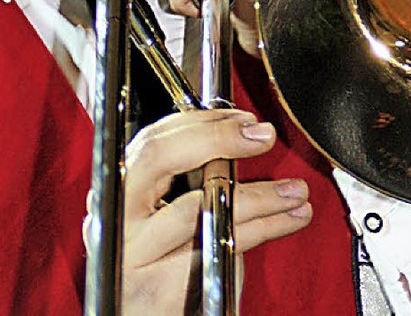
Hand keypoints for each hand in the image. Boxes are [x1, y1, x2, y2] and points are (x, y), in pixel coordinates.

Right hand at [113, 109, 310, 313]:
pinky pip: (218, 249)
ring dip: (259, 194)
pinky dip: (261, 230)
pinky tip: (287, 220)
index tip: (244, 120)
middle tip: (263, 136)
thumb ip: (188, 180)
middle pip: (160, 157)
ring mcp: (134, 254)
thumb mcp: (162, 219)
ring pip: (200, 207)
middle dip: (217, 138)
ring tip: (294, 191)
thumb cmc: (158, 272)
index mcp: (116, 193)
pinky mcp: (159, 289)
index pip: (153, 139)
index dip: (202, 122)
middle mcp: (116, 219)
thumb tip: (238, 139)